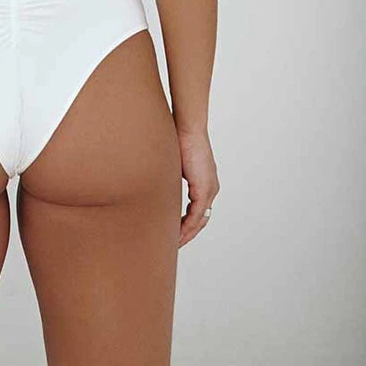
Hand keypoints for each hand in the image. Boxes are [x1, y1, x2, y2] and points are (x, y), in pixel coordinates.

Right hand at [177, 127, 219, 247]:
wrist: (188, 127)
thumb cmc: (180, 137)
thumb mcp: (176, 162)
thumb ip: (171, 174)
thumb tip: (159, 179)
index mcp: (206, 181)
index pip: (199, 208)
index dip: (188, 222)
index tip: (175, 230)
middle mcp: (211, 187)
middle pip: (201, 219)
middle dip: (188, 232)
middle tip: (175, 242)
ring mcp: (209, 189)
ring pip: (200, 220)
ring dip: (187, 233)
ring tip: (175, 243)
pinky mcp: (204, 189)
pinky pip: (196, 216)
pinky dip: (187, 227)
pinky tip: (177, 234)